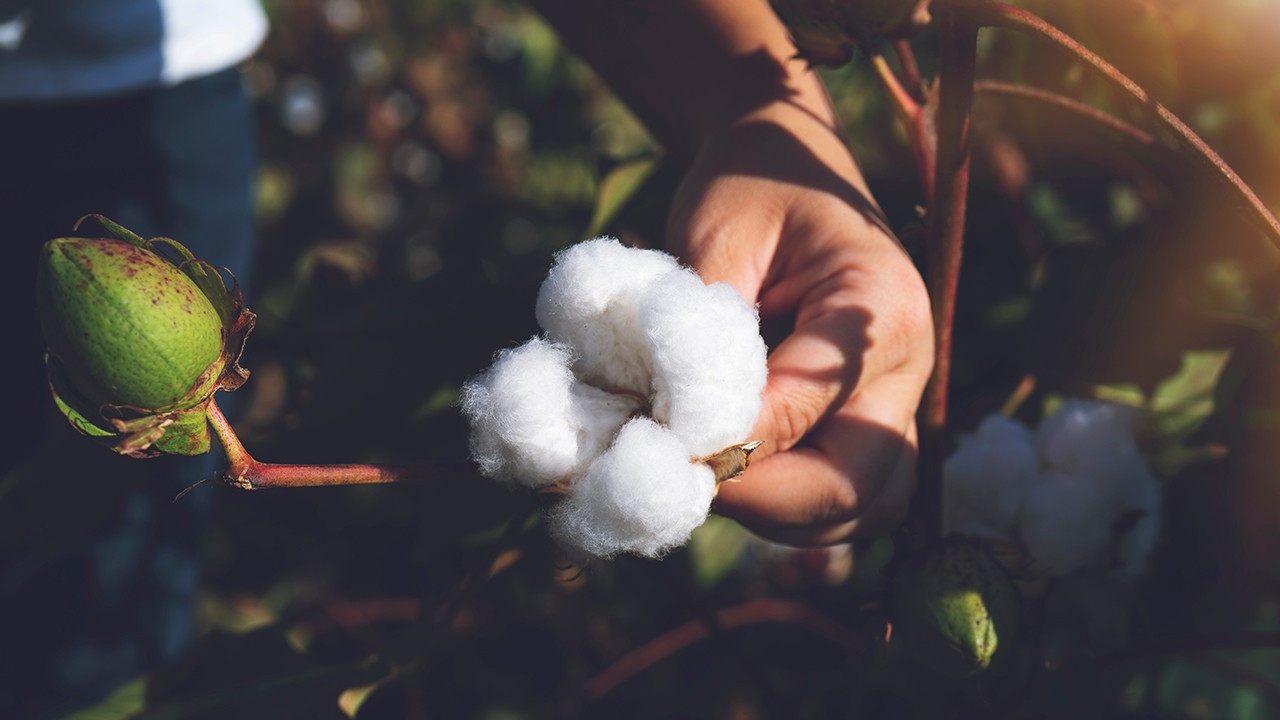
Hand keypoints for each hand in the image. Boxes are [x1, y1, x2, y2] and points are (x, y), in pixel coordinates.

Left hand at [667, 100, 933, 545]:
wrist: (786, 165)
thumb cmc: (750, 187)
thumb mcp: (717, 236)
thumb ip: (705, 332)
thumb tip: (677, 432)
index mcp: (881, 306)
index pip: (807, 408)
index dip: (731, 444)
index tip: (658, 447)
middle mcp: (909, 366)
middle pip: (860, 485)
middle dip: (764, 501)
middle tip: (680, 482)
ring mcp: (897, 401)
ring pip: (862, 508)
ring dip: (778, 515)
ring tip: (702, 478)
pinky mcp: (873, 422)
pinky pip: (847, 497)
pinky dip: (788, 506)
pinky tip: (728, 476)